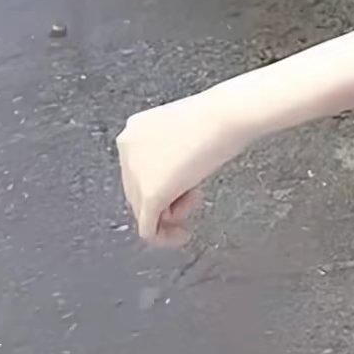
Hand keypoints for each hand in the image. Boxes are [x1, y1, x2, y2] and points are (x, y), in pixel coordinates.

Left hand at [116, 92, 246, 246]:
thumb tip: (171, 176)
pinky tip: (181, 235)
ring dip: (171, 214)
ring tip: (195, 199)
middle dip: (167, 200)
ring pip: (143, 210)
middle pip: (138, 192)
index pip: (139, 171)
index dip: (165, 183)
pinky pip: (148, 228)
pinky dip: (164, 237)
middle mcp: (126, 150)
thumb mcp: (183, 134)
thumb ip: (168, 154)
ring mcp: (135, 172)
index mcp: (132, 131)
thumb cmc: (219, 117)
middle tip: (193, 198)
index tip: (186, 186)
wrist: (227, 115)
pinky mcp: (151, 193)